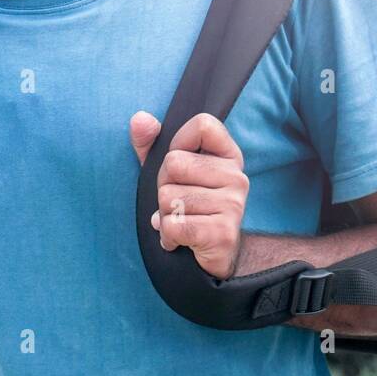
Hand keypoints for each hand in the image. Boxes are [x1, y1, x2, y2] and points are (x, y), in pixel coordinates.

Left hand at [130, 110, 248, 280]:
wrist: (212, 257)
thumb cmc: (188, 206)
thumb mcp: (167, 172)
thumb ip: (150, 144)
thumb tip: (140, 118)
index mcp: (228, 155)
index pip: (203, 125)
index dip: (179, 142)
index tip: (180, 165)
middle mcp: (236, 177)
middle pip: (174, 162)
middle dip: (163, 186)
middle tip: (178, 202)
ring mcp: (233, 205)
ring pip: (169, 197)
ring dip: (165, 214)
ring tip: (182, 221)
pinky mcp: (222, 233)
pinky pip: (173, 225)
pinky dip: (167, 235)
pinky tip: (180, 240)